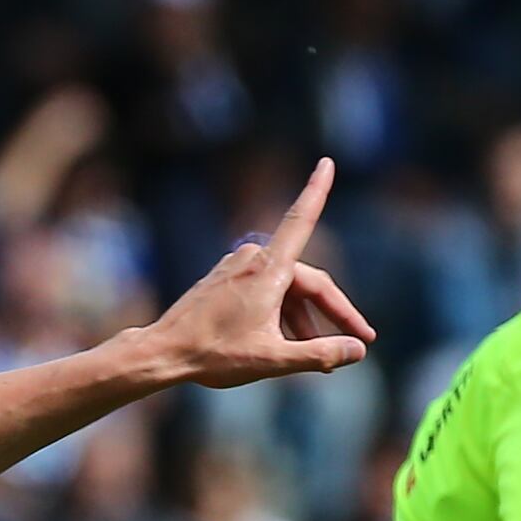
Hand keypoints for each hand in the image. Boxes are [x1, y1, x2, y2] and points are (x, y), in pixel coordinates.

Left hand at [145, 158, 373, 387]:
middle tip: (358, 340)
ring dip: (304, 320)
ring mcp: (235, 269)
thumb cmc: (213, 355)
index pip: (301, 219)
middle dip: (332, 313)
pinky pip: (264, 292)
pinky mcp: (223, 281)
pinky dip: (280, 314)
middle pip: (307, 282)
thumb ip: (319, 353)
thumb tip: (358, 351)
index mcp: (267, 270)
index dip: (317, 190)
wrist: (163, 353)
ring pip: (286, 291)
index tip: (327, 161)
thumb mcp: (273, 359)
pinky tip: (283, 342)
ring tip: (316, 353)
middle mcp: (252, 260)